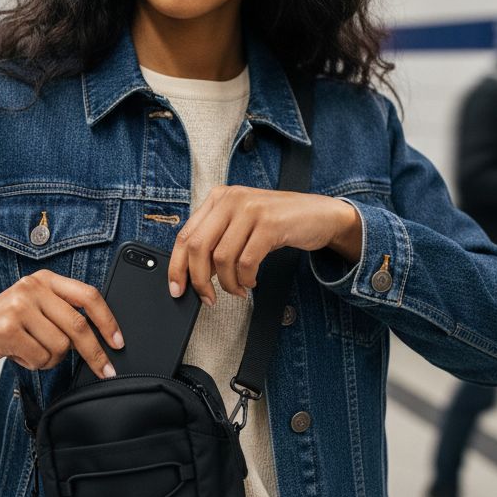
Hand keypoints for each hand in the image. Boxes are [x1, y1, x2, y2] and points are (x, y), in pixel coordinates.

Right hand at [0, 271, 124, 378]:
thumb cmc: (4, 324)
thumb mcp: (34, 307)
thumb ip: (62, 313)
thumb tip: (101, 337)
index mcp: (45, 279)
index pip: (88, 296)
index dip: (108, 321)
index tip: (119, 343)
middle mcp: (32, 287)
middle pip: (79, 325)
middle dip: (95, 354)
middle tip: (105, 372)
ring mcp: (19, 306)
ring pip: (60, 347)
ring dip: (50, 359)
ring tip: (31, 350)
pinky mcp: (7, 329)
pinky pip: (40, 358)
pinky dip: (34, 364)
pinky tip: (18, 354)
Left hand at [167, 186, 362, 305]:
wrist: (320, 214)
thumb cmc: (278, 223)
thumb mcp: (242, 224)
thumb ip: (217, 241)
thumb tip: (194, 273)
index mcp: (218, 198)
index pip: (185, 235)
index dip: (176, 266)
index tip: (176, 289)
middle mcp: (230, 199)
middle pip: (198, 247)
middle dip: (199, 280)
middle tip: (207, 298)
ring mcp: (250, 209)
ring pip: (222, 258)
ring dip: (228, 283)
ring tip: (238, 289)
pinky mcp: (269, 223)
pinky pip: (246, 262)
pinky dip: (246, 279)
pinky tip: (251, 282)